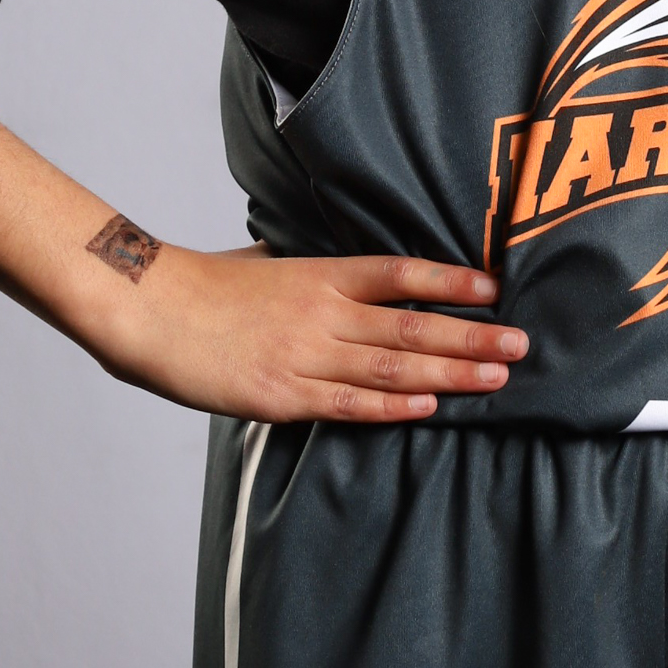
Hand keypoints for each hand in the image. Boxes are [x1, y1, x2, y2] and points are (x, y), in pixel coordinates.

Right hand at [80, 244, 528, 423]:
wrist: (146, 309)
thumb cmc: (202, 285)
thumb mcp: (264, 260)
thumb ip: (307, 269)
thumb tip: (339, 267)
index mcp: (319, 275)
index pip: (399, 273)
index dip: (450, 280)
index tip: (494, 287)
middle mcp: (321, 313)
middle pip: (411, 325)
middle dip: (471, 336)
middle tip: (520, 344)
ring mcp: (303, 356)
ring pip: (390, 367)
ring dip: (448, 374)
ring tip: (496, 377)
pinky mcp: (281, 396)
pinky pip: (346, 404)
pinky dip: (391, 407)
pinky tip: (428, 408)